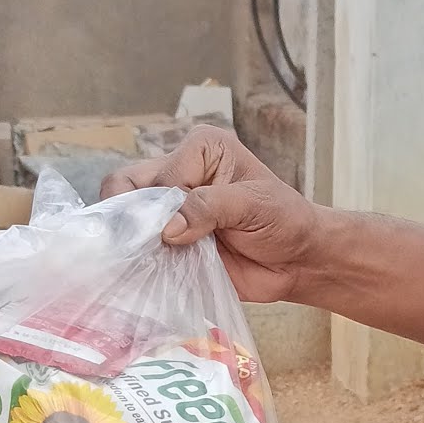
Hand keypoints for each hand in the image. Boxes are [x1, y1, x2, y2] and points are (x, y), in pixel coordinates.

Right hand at [109, 123, 321, 304]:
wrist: (298, 261)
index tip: (181, 231)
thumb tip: (167, 230)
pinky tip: (148, 273)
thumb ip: (209, 208)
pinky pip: (140, 249)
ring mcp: (169, 209)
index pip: (161, 174)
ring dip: (134, 242)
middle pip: (127, 186)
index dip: (164, 204)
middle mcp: (179, 172)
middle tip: (145, 246)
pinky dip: (140, 261)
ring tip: (147, 262)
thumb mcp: (253, 205)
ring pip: (126, 218)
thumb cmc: (285, 220)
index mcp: (201, 149)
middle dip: (133, 219)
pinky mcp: (168, 241)